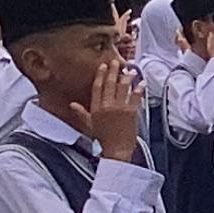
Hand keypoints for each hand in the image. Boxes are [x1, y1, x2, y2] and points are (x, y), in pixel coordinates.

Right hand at [67, 47, 142, 164]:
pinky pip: (136, 97)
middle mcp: (107, 106)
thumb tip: (72, 105)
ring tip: (130, 70)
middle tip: (116, 62)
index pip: (97, 87)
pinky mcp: (131, 112)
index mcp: (96, 108)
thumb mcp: (89, 125)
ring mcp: (120, 108)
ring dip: (127, 77)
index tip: (104, 66)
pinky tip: (141, 82)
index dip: (101, 75)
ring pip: (123, 88)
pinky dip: (139, 89)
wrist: (117, 150)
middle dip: (113, 71)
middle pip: (110, 84)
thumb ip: (81, 113)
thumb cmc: (103, 138)